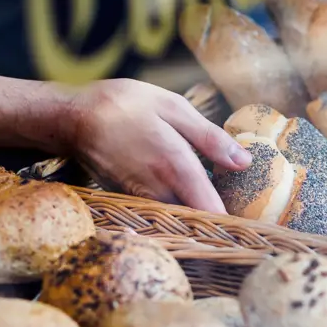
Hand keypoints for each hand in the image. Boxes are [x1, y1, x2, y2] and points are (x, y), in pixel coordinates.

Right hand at [68, 79, 251, 212]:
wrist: (73, 118)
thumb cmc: (125, 105)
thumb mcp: (172, 107)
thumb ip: (210, 138)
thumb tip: (244, 162)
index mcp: (176, 166)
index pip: (212, 212)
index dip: (235, 221)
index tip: (254, 220)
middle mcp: (159, 190)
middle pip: (198, 220)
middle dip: (220, 218)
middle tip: (242, 208)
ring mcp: (142, 200)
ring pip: (180, 217)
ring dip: (198, 212)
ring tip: (217, 197)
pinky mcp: (131, 201)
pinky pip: (162, 211)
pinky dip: (177, 206)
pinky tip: (187, 190)